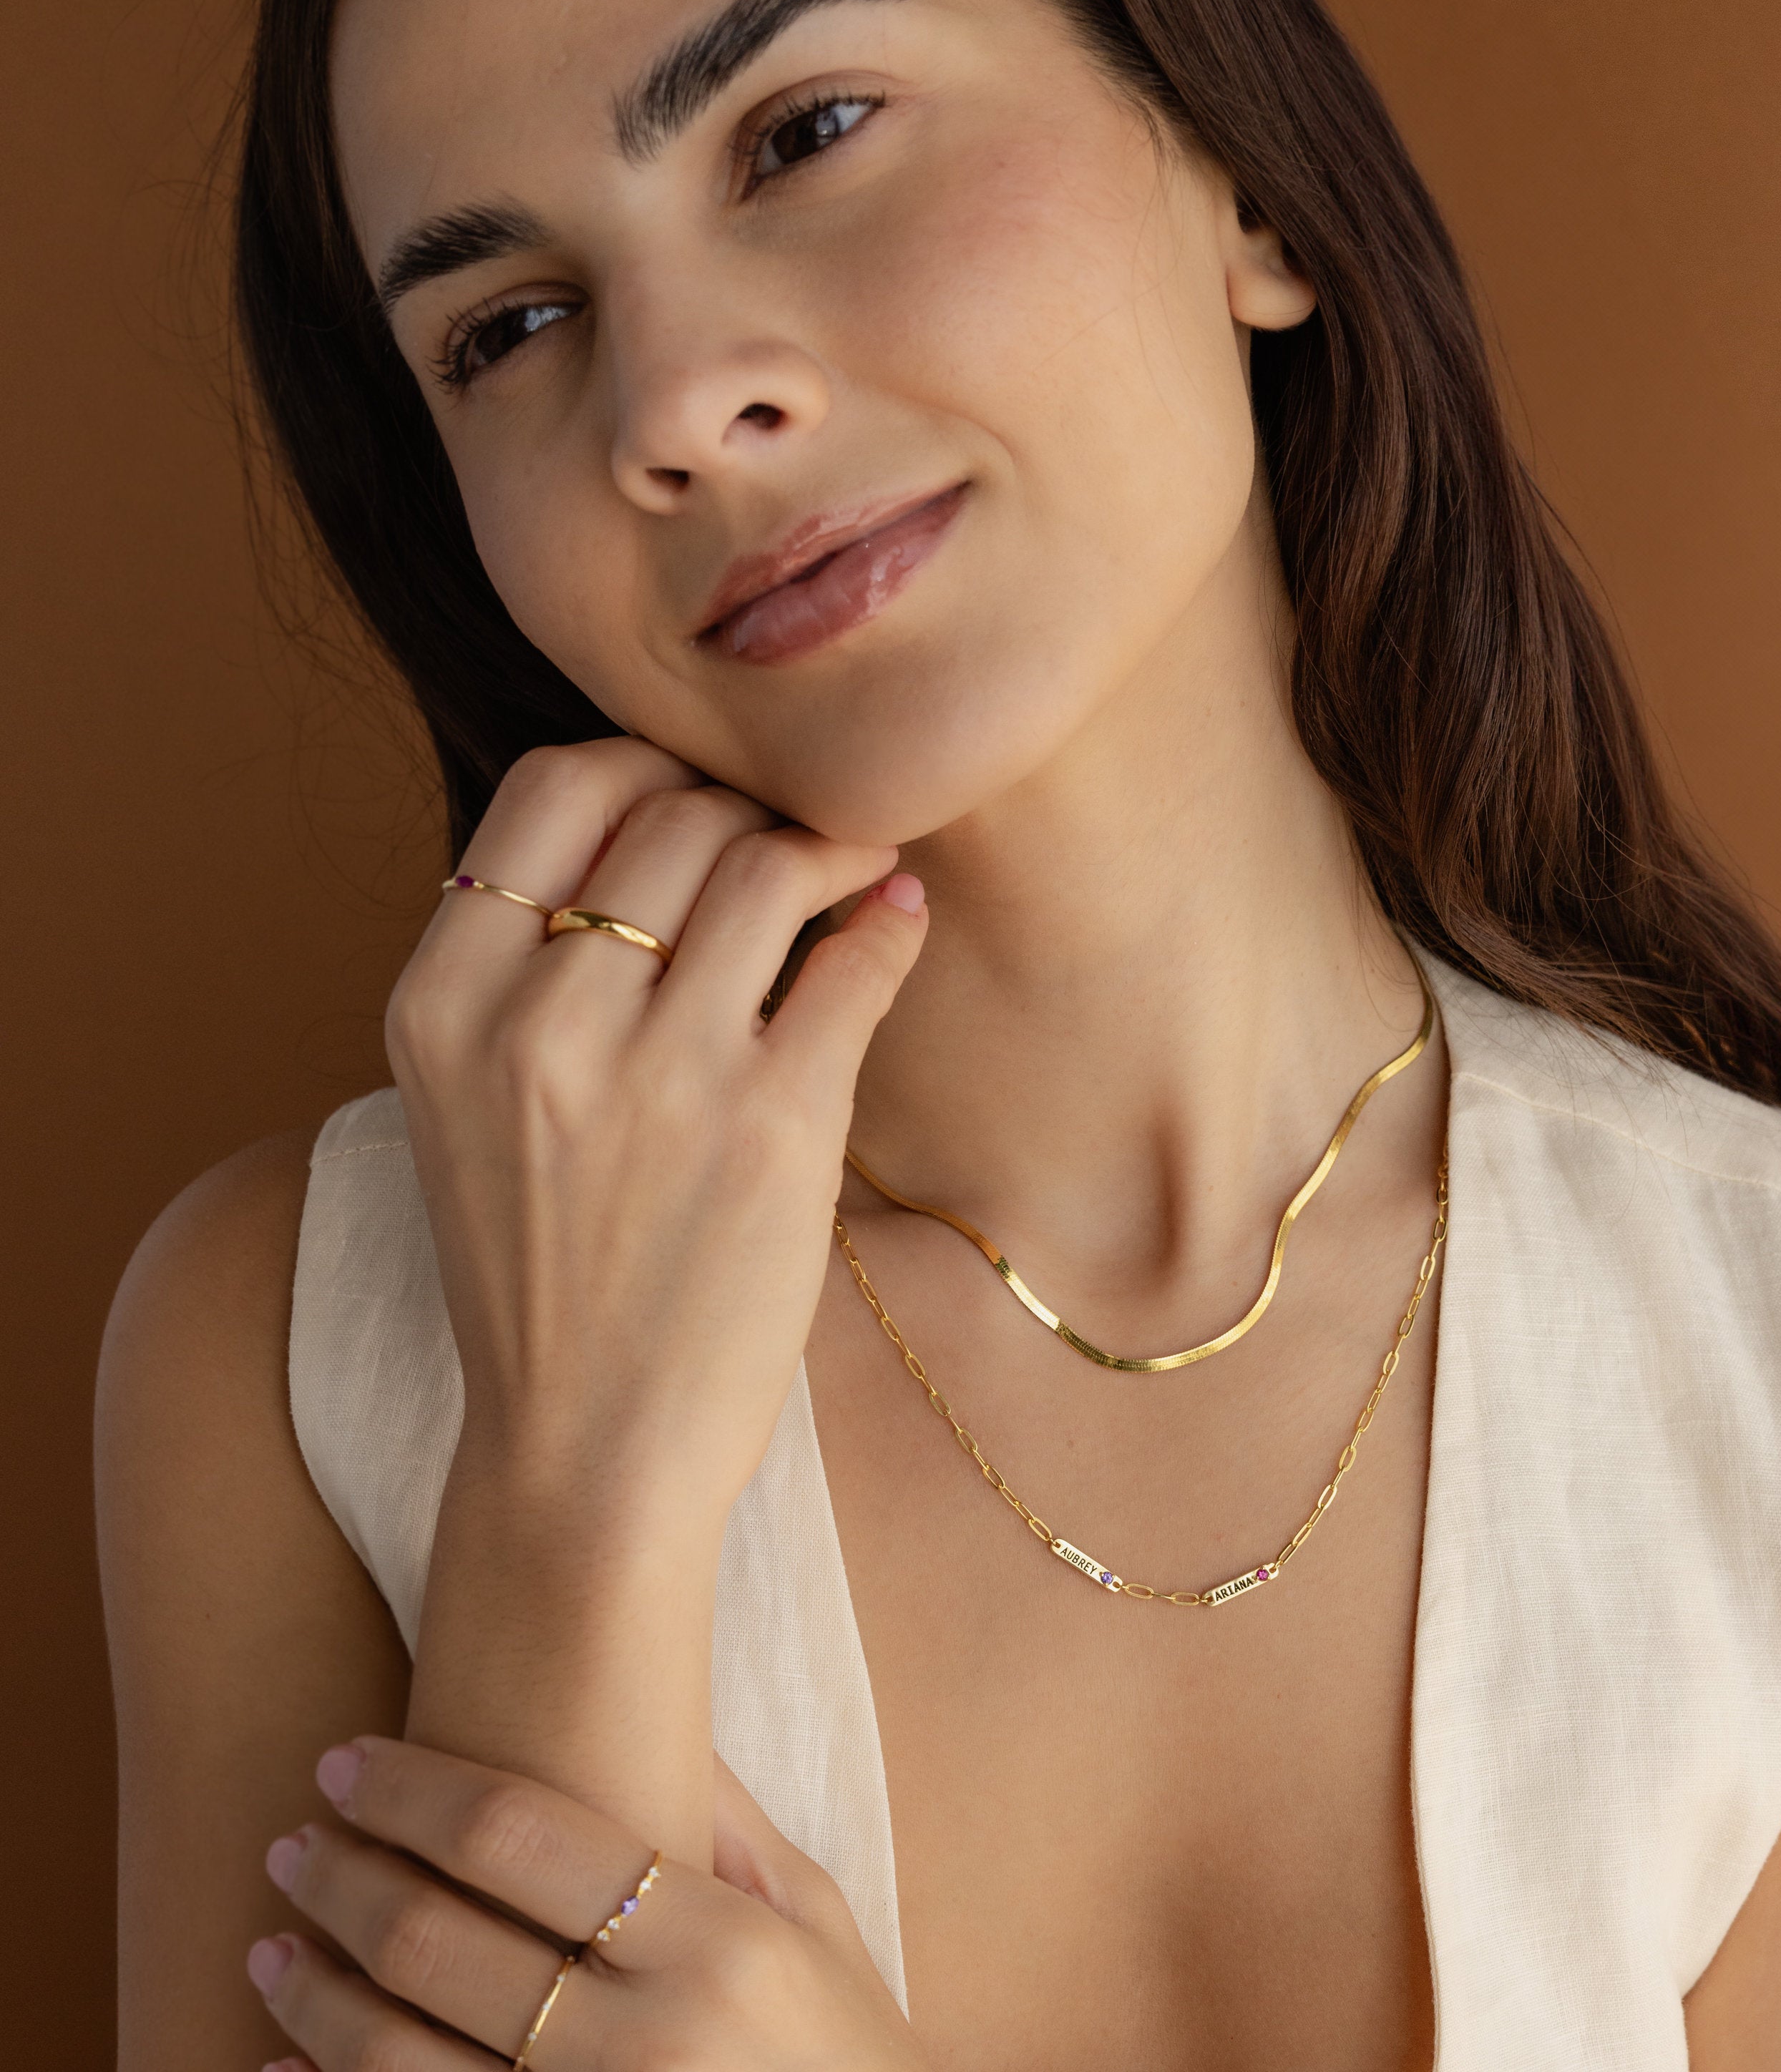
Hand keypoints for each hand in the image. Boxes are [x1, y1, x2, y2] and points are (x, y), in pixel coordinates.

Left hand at [248, 1735, 926, 2071]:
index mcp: (716, 1941)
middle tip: (292, 1843)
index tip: (350, 1764)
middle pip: (439, 1939)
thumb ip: (732, 1824)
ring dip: (313, 1994)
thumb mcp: (820, 1921)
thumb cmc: (853, 2050)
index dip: (414, 1790)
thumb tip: (657, 1716)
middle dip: (344, 1879)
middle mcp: (646, 2038)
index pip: (519, 1834)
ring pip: (398, 2057)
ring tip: (269, 1946)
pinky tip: (285, 2066)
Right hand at [381, 736, 927, 1855]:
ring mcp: (659, 1075)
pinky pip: (851, 960)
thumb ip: (526, 963)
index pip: (551, 788)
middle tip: (789, 840)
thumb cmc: (539, 1270)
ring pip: (764, 863)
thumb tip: (666, 817)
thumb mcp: (469, 1102)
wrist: (582, 1454)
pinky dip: (886, 920)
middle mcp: (537, 1024)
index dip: (643, 769)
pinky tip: (894, 919)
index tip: (696, 800)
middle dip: (746, 809)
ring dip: (827, 846)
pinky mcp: (772, 1126)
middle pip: (672, 813)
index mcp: (441, 1004)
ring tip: (853, 866)